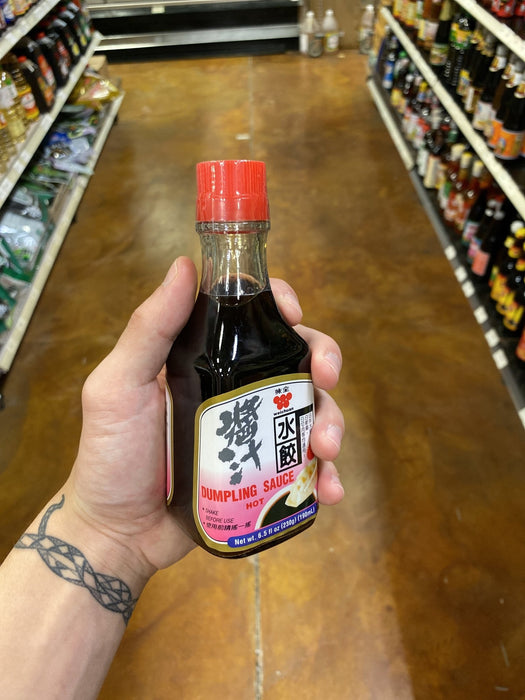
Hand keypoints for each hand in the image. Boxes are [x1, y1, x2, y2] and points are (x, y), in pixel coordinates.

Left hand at [64, 257, 343, 588]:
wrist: (118, 534)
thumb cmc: (110, 456)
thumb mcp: (118, 387)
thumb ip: (148, 329)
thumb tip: (184, 265)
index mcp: (203, 358)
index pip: (250, 315)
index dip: (280, 305)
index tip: (293, 314)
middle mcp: (234, 388)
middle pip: (295, 358)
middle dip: (322, 361)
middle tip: (326, 379)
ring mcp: (253, 432)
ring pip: (309, 410)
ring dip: (330, 421)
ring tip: (325, 449)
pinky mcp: (264, 472)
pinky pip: (305, 467)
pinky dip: (325, 476)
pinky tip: (328, 490)